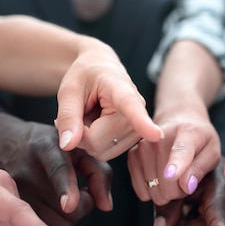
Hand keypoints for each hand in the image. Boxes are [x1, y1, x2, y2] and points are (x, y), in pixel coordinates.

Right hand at [0, 113, 112, 225]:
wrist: (1, 142)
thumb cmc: (49, 146)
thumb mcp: (77, 148)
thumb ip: (99, 174)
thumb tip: (106, 207)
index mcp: (46, 148)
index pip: (57, 169)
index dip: (65, 188)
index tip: (69, 205)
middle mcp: (26, 170)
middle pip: (65, 209)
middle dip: (81, 208)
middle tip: (77, 195)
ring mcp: (12, 192)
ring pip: (54, 224)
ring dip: (67, 219)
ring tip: (62, 201)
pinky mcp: (6, 209)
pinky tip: (49, 210)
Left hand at [54, 39, 163, 159]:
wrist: (100, 71)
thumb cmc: (85, 77)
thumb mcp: (69, 90)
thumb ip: (67, 116)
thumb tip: (67, 145)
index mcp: (122, 89)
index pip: (132, 108)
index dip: (143, 123)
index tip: (157, 135)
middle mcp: (137, 109)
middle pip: (98, 141)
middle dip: (80, 134)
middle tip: (77, 113)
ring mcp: (137, 127)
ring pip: (101, 151)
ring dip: (87, 139)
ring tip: (89, 117)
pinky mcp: (133, 139)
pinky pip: (105, 153)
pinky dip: (94, 144)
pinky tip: (96, 126)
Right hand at [127, 105, 220, 205]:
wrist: (178, 120)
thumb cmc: (199, 140)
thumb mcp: (211, 151)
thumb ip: (201, 168)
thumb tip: (187, 186)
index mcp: (187, 132)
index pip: (180, 150)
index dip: (176, 165)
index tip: (171, 175)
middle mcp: (159, 137)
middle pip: (166, 182)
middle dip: (179, 190)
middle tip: (185, 179)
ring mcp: (143, 146)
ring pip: (154, 190)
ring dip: (166, 192)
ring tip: (174, 177)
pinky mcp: (132, 156)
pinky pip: (142, 190)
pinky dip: (152, 191)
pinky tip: (160, 180)